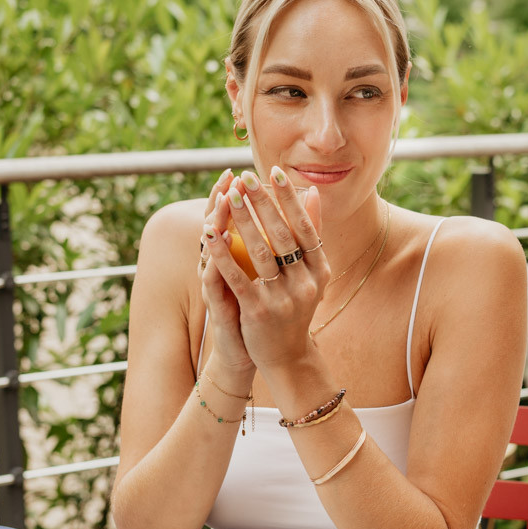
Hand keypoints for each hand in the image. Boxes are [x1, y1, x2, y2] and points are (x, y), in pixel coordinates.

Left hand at [201, 168, 331, 371]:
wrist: (287, 356)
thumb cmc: (296, 307)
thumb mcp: (311, 274)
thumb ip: (312, 234)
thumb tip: (314, 193)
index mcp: (319, 270)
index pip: (305, 227)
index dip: (289, 199)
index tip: (274, 172)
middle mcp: (305, 283)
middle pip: (282, 236)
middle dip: (262, 204)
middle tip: (245, 178)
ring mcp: (283, 299)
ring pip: (260, 253)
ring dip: (242, 222)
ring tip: (228, 196)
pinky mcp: (259, 312)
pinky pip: (237, 277)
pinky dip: (222, 254)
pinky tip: (208, 234)